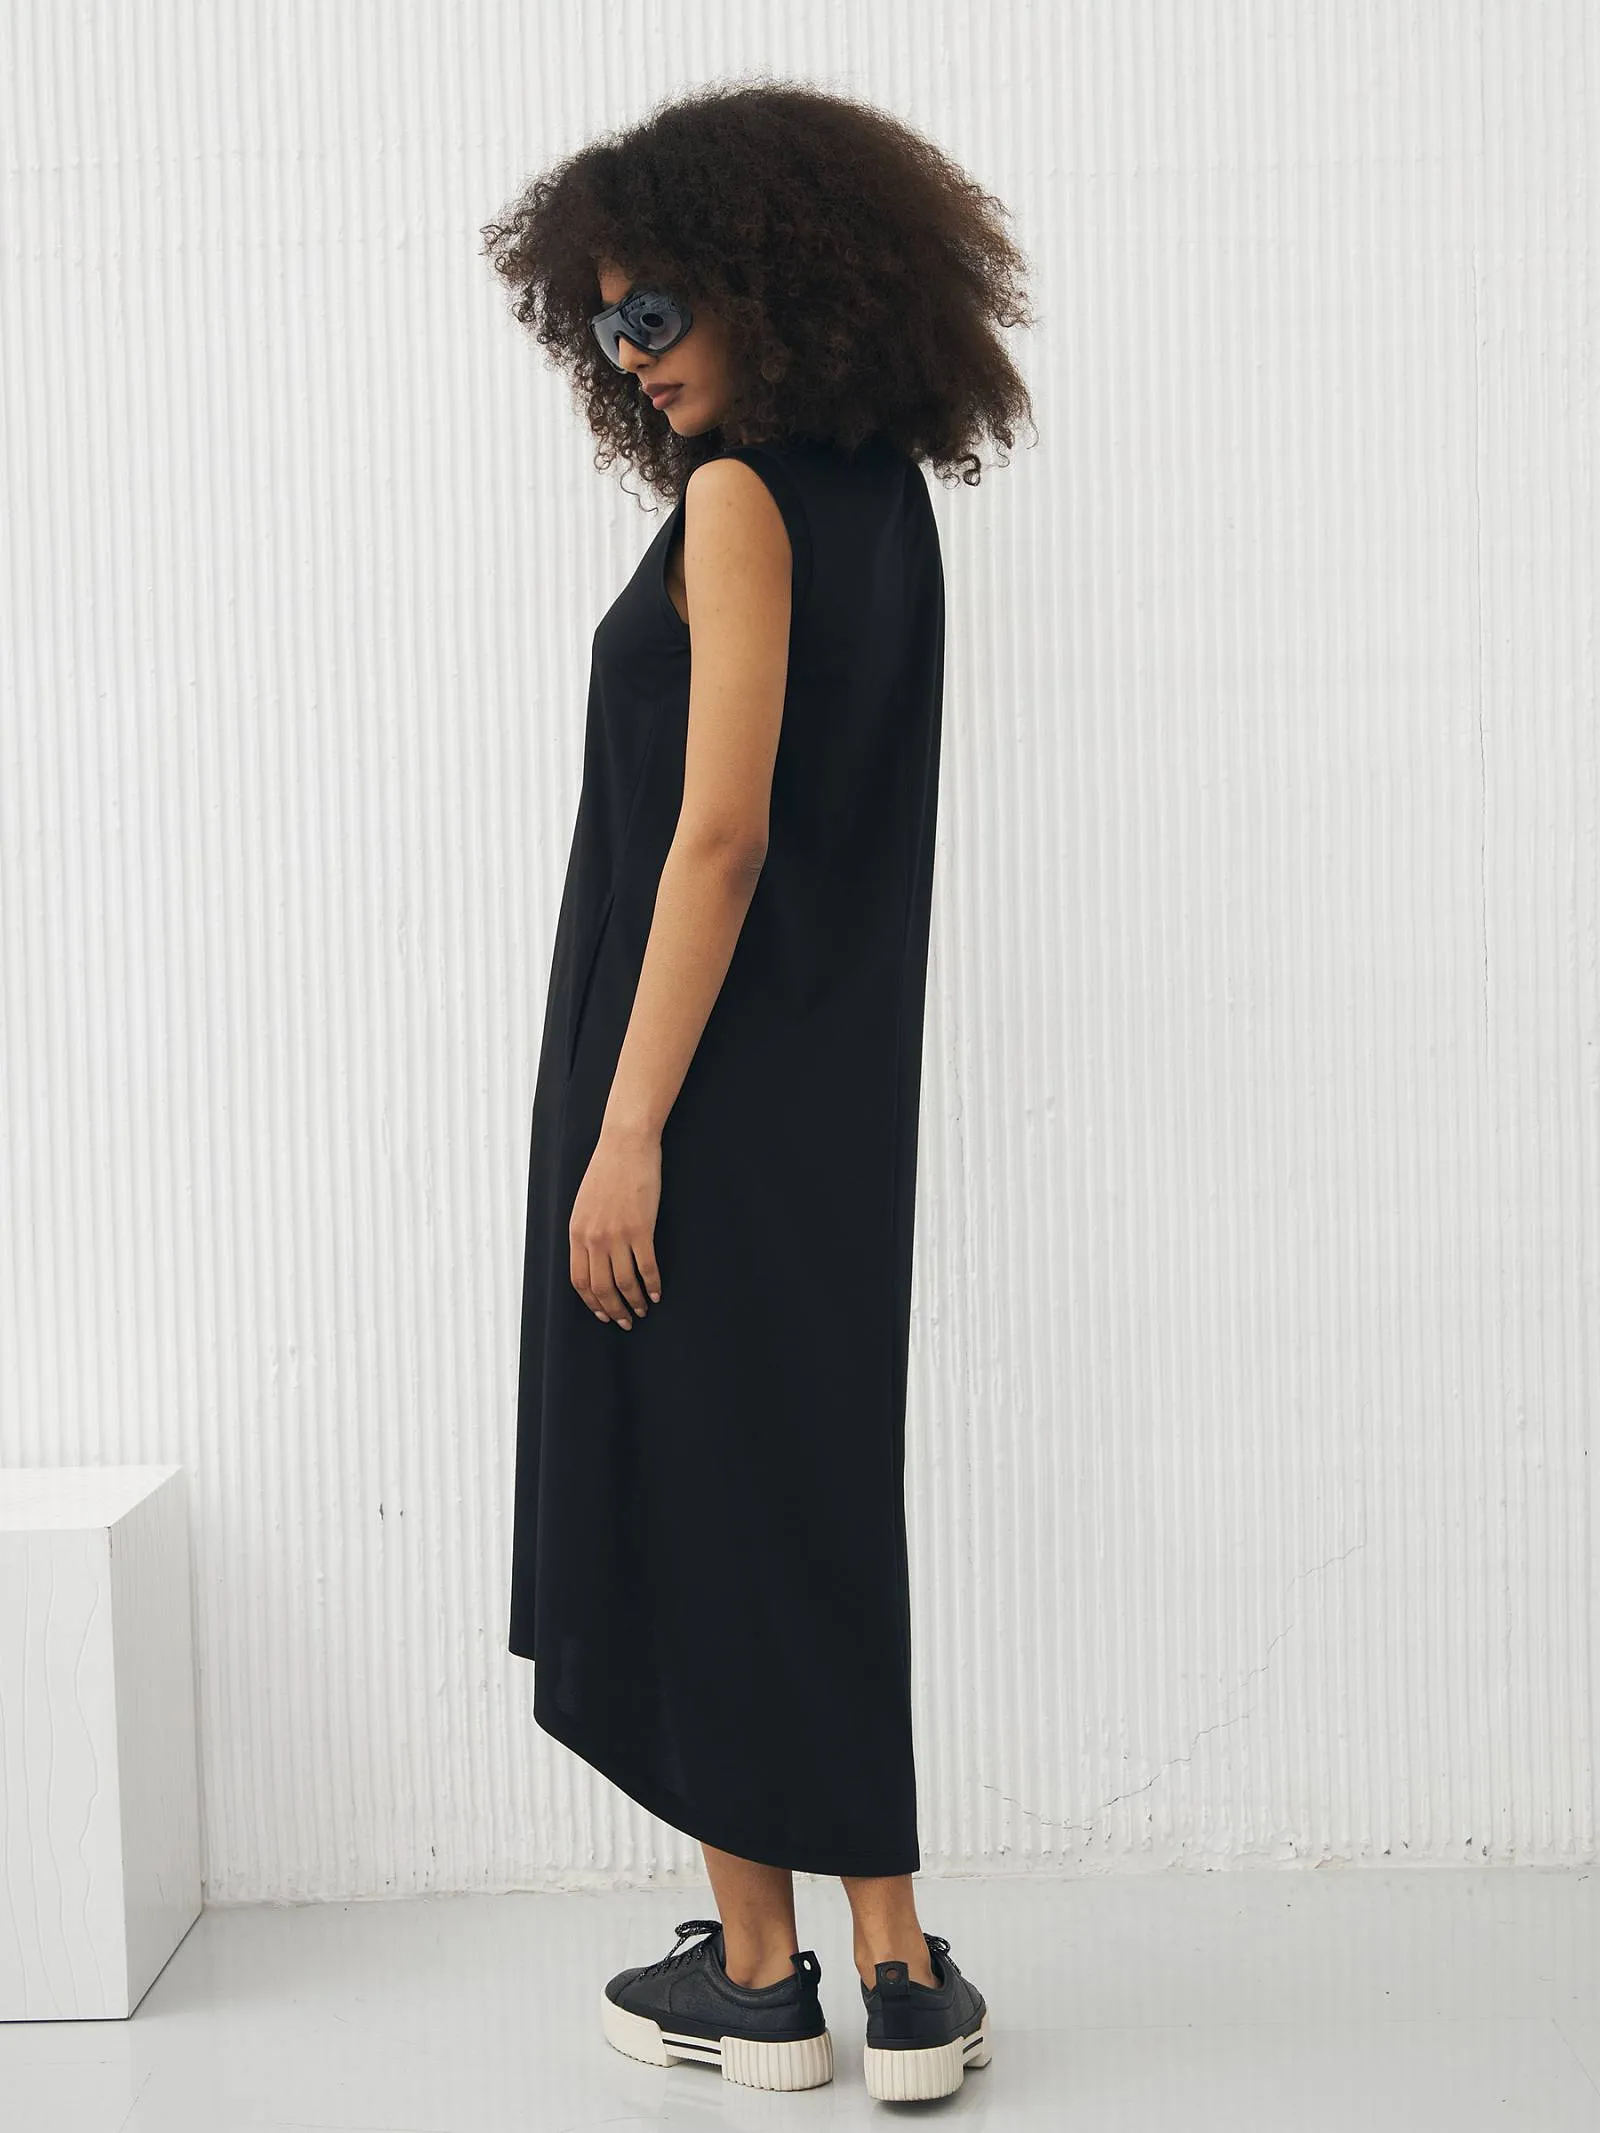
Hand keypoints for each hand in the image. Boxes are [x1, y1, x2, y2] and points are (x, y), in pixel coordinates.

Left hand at [569, 1122, 663, 1327]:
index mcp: (577, 1233)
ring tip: (643, 1310)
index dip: (592, 1303)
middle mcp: (594, 1238)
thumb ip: (586, 1232)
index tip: (603, 1314)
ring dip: (634, 1302)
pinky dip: (653, 1285)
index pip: (580, 1281)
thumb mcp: (585, 1204)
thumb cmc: (607, 1170)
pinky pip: (647, 1267)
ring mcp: (617, 1235)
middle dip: (614, 1310)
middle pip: (602, 1288)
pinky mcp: (641, 1229)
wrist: (625, 1144)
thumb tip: (593, 1258)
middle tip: (625, 1322)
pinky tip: (657, 1293)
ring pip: (624, 1283)